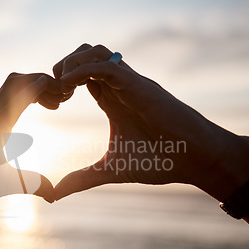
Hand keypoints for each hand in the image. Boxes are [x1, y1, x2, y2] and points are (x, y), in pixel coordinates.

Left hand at [0, 72, 63, 212]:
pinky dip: (25, 99)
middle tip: (63, 99)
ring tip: (54, 106)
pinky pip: (7, 102)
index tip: (66, 95)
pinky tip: (34, 115)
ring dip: (34, 89)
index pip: (23, 87)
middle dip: (43, 82)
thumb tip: (55, 195)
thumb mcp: (3, 185)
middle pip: (18, 80)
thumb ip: (32, 185)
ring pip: (11, 88)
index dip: (47, 84)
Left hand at [52, 44, 248, 200]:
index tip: (52, 104)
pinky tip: (68, 87)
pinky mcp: (138, 86)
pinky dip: (82, 70)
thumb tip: (54, 195)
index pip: (80, 75)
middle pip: (84, 55)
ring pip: (94, 52)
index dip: (61, 83)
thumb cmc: (161, 161)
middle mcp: (118, 87)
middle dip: (62, 67)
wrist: (196, 159)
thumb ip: (82, 179)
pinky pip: (106, 66)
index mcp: (111, 99)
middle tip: (54, 93)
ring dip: (71, 64)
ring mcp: (129, 83)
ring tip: (61, 89)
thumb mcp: (110, 170)